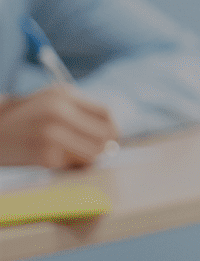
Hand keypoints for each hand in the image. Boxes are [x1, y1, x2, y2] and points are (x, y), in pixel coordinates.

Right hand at [0, 86, 117, 166]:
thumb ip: (81, 114)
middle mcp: (59, 111)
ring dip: (86, 157)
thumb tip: (114, 137)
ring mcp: (52, 133)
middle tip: (91, 151)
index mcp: (63, 95)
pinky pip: (74, 166)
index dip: (111, 129)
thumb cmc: (25, 121)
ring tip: (67, 154)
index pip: (107, 114)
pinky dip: (67, 165)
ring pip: (94, 153)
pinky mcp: (46, 155)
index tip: (107, 139)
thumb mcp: (51, 104)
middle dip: (103, 146)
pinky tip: (49, 158)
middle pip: (106, 135)